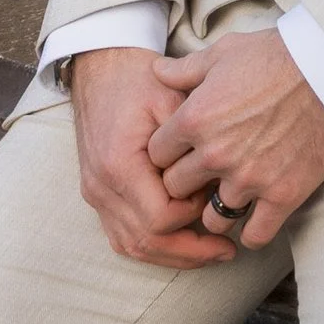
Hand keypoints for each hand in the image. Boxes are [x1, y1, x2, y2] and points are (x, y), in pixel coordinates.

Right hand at [70, 46, 251, 268]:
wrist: (101, 67)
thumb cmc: (138, 80)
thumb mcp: (171, 98)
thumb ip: (192, 141)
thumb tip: (218, 179)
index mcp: (119, 165)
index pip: (159, 218)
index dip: (192, 215)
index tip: (213, 196)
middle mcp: (102, 187)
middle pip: (146, 242)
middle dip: (190, 252)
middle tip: (227, 252)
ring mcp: (96, 194)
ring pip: (132, 246)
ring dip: (172, 255)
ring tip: (209, 254)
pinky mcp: (98, 194)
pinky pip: (122, 235)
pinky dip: (152, 246)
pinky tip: (180, 244)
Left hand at [143, 29, 323, 249]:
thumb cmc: (276, 56)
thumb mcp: (224, 52)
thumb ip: (185, 69)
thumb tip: (157, 72)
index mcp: (194, 119)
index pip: (155, 156)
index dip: (167, 154)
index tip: (182, 151)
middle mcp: (215, 154)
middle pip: (175, 190)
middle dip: (186, 183)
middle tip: (204, 176)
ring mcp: (249, 178)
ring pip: (211, 218)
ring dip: (218, 209)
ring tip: (231, 196)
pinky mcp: (283, 194)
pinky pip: (255, 235)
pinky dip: (252, 232)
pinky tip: (256, 217)